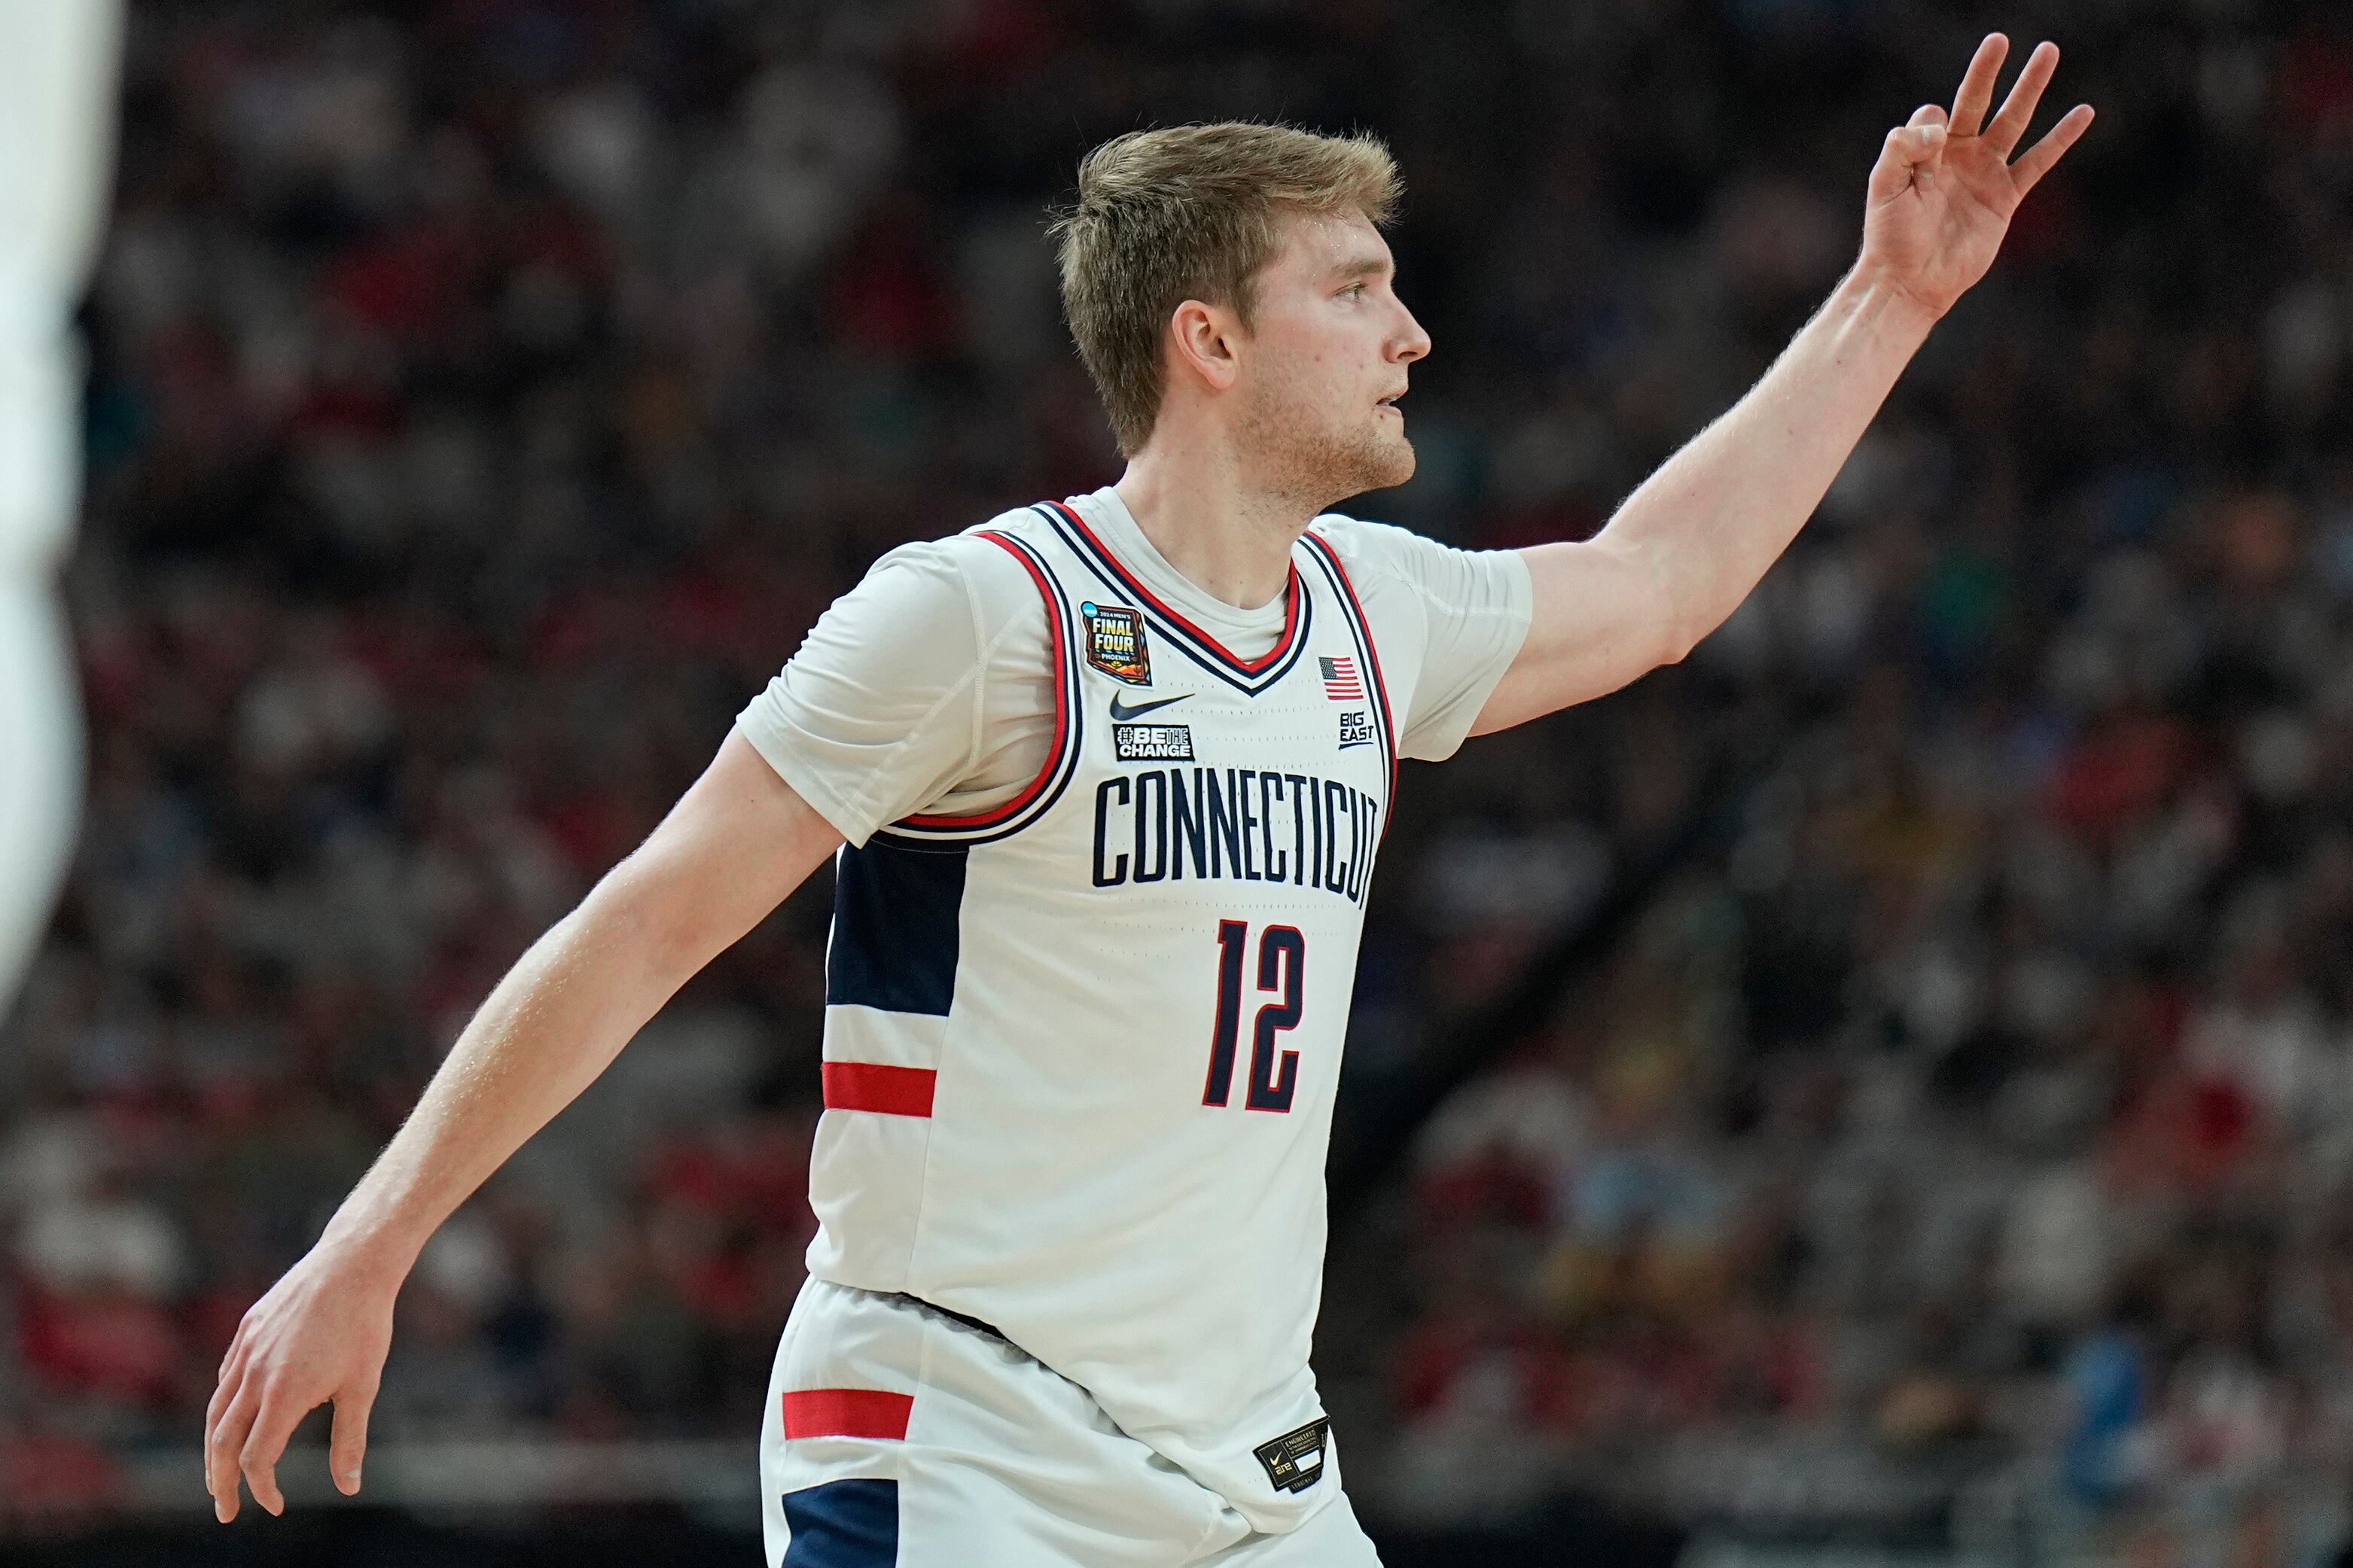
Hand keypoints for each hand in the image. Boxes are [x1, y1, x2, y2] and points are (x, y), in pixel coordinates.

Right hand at [204, 1242, 398, 1520]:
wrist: (354, 1263)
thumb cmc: (365, 1325)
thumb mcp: (363, 1386)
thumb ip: (350, 1440)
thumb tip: (349, 1488)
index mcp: (284, 1393)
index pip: (257, 1458)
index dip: (262, 1488)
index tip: (275, 1506)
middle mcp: (255, 1374)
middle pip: (222, 1441)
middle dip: (220, 1481)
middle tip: (225, 1511)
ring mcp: (246, 1349)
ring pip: (216, 1410)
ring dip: (214, 1448)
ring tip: (218, 1475)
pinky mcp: (247, 1329)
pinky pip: (225, 1377)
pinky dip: (223, 1407)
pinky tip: (232, 1419)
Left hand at [1860, 34, 2094, 318]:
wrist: (1910, 281)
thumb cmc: (1890, 237)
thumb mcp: (1884, 187)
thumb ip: (1902, 149)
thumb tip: (1939, 122)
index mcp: (1924, 151)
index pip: (1934, 115)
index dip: (1932, 122)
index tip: (1930, 144)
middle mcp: (1957, 156)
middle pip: (1978, 101)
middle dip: (1989, 71)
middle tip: (2000, 38)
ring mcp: (1984, 173)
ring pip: (2012, 121)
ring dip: (2029, 87)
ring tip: (2049, 51)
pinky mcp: (2005, 197)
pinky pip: (2039, 161)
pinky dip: (2061, 138)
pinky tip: (2082, 112)